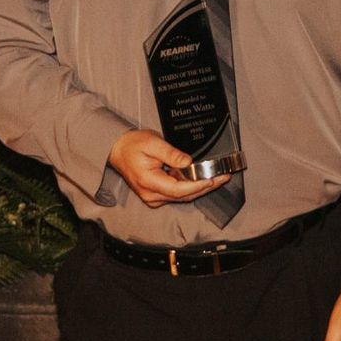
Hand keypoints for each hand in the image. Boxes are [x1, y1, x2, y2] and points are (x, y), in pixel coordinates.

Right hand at [107, 129, 227, 207]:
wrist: (117, 150)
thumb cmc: (132, 145)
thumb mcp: (152, 143)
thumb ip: (171, 154)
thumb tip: (189, 162)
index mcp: (149, 182)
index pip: (179, 189)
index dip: (198, 185)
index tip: (213, 179)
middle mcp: (151, 194)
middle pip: (184, 196)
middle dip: (205, 187)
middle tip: (223, 178)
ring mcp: (153, 197)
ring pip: (182, 196)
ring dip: (200, 187)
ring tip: (217, 177)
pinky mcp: (156, 194)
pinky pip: (177, 193)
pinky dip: (190, 186)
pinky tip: (202, 177)